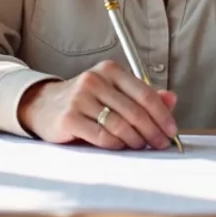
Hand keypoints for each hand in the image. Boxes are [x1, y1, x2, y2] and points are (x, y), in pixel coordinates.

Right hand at [17, 60, 178, 149]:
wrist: (43, 105)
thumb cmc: (84, 100)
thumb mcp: (113, 92)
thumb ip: (142, 95)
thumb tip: (172, 99)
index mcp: (110, 70)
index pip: (145, 93)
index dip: (162, 115)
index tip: (171, 130)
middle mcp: (95, 80)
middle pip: (135, 111)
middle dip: (153, 131)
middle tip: (160, 143)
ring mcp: (80, 98)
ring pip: (120, 125)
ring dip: (136, 140)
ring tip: (141, 146)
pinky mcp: (69, 118)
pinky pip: (102, 136)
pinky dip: (116, 145)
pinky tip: (120, 147)